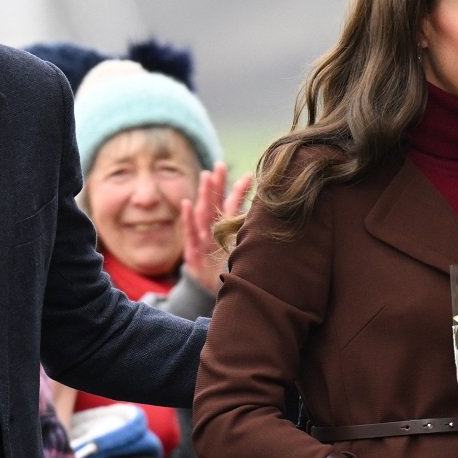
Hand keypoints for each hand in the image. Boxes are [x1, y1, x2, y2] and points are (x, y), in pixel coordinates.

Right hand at [179, 164, 252, 293]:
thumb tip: (270, 223)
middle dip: (217, 185)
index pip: (232, 208)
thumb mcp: (237, 255)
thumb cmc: (224, 270)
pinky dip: (187, 219)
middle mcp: (211, 232)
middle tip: (220, 165)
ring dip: (204, 194)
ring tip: (206, 175)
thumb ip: (247, 238)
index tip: (249, 175)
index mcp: (224, 231)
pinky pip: (189, 233)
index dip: (239, 192)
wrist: (206, 292)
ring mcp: (201, 240)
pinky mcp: (192, 252)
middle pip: (214, 204)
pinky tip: (187, 203)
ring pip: (202, 214)